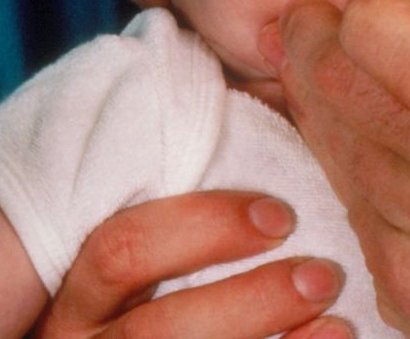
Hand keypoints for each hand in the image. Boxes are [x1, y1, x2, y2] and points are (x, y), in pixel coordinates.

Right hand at [34, 191, 352, 338]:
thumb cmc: (126, 294)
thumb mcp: (122, 254)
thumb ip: (174, 197)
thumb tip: (272, 94)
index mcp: (73, 291)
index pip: (120, 251)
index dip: (202, 228)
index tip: (279, 215)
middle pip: (156, 330)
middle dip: (247, 302)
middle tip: (322, 275)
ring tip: (337, 322)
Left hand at [264, 0, 409, 338]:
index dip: (369, 12)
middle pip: (347, 92)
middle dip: (318, 34)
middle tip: (327, 12)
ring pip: (329, 139)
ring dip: (322, 89)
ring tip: (350, 63)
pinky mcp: (401, 287)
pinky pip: (338, 193)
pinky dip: (342, 150)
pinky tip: (375, 132)